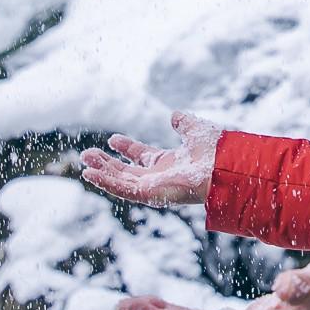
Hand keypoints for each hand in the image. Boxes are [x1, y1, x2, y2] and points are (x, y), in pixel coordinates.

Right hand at [80, 111, 220, 207]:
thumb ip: (184, 124)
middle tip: (87, 154)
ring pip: (120, 181)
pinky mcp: (149, 194)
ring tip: (84, 164)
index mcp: (169, 163)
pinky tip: (89, 175)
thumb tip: (174, 115)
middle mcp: (159, 177)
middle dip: (107, 163)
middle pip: (126, 170)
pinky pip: (122, 190)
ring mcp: (153, 187)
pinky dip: (105, 183)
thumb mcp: (195, 132)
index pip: (142, 156)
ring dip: (102, 173)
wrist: (224, 166)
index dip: (127, 148)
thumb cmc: (216, 152)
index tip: (113, 139)